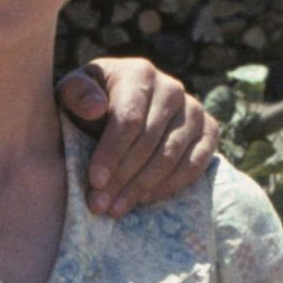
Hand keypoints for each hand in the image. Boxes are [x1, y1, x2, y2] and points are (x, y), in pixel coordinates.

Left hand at [59, 59, 222, 218]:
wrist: (120, 104)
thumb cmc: (90, 101)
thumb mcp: (73, 93)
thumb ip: (76, 95)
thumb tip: (96, 108)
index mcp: (140, 73)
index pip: (128, 119)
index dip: (111, 153)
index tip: (94, 182)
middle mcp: (172, 88)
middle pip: (149, 141)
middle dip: (122, 177)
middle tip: (100, 205)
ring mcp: (193, 109)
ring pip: (172, 155)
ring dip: (143, 187)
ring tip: (117, 208)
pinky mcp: (209, 130)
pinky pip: (196, 163)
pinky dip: (171, 186)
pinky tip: (144, 199)